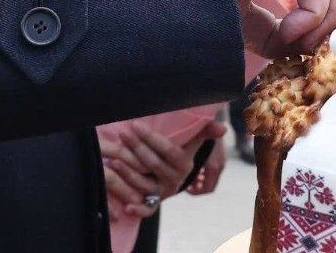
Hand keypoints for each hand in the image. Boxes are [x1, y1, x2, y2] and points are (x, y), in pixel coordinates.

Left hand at [99, 121, 221, 218]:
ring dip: (127, 174)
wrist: (171, 168)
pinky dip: (138, 210)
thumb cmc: (180, 147)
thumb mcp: (192, 139)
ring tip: (113, 159)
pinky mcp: (154, 203)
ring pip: (145, 184)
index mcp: (185, 164)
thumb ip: (205, 131)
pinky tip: (126, 206)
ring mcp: (164, 192)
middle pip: (153, 164)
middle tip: (122, 134)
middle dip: (136, 148)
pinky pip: (147, 210)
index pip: (167, 150)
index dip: (151, 138)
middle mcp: (176, 180)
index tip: (136, 125)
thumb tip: (222, 128)